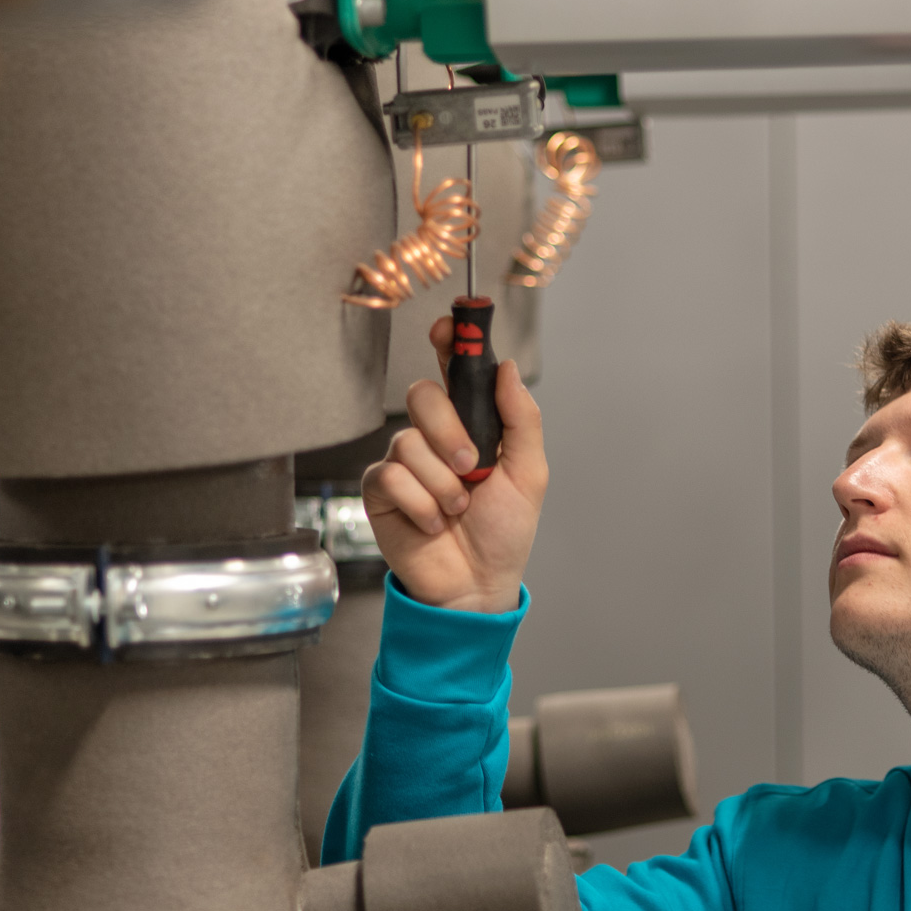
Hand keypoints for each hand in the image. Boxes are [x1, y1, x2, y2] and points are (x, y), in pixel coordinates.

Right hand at [362, 317, 546, 612]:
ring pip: (408, 441)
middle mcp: (434, 437)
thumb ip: (520, 417)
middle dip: (449, 432)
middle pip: (423, 397)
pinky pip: (391, 476)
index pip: (453, 370)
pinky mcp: (381, 491)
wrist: (478, 583)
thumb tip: (505, 366)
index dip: (448, 343)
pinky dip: (421, 503)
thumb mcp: (529, 472)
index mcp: (470, 424)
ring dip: (442, 483)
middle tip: (472, 467)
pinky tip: (432, 522)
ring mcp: (405, 462)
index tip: (448, 327)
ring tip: (457, 509)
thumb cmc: (505, 531)